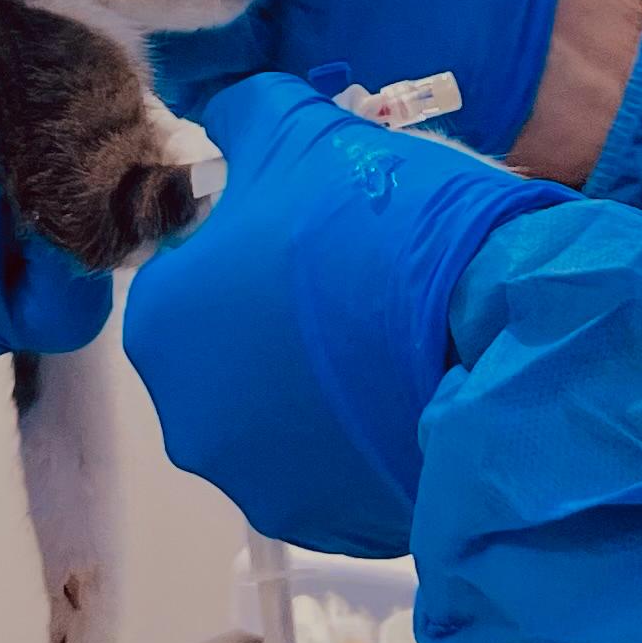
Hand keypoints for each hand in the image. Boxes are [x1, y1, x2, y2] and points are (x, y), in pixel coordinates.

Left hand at [123, 72, 569, 554]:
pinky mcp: (328, 526)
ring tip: (387, 337)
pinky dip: (359, 438)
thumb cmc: (370, 221)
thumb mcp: (295, 125)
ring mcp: (258, 483)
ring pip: (280, 413)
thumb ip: (241, 117)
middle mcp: (188, 418)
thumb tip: (227, 120)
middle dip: (277, 319)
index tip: (313, 227)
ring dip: (317, 383)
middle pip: (228, 349)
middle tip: (353, 279)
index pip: (192, 268)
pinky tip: (404, 392)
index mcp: (161, 324)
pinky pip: (333, 467)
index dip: (253, 238)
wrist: (479, 332)